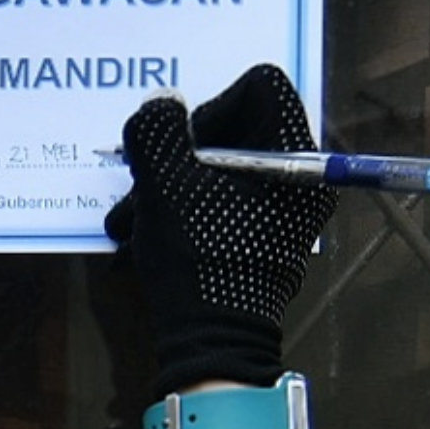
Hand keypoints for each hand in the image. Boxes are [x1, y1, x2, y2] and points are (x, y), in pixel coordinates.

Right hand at [104, 64, 334, 391]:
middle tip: (146, 179)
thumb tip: (164, 105)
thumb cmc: (199, 256)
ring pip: (222, 166)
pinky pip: (223, 199)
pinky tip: (147, 234)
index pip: (262, 85)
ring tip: (132, 219)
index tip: (184, 144)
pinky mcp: (262, 236)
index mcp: (294, 155)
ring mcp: (281, 209)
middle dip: (182, 149)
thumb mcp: (165, 183)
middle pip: (238, 124)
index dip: (213, 101)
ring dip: (171, 182)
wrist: (212, 343)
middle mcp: (298, 177)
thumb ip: (159, 129)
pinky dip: (185, 207)